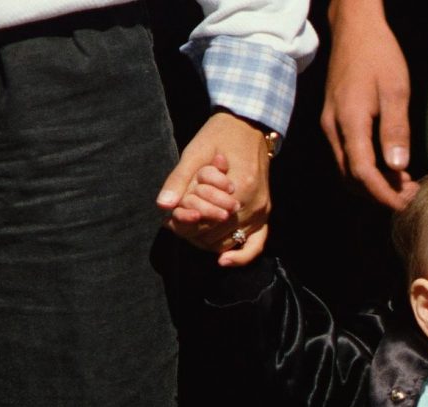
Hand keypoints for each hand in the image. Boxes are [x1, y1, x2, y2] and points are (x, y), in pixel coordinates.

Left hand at [156, 111, 272, 265]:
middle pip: (217, 236)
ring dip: (209, 242)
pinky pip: (256, 243)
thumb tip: (163, 205)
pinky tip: (224, 260)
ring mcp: (262, 211)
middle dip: (193, 234)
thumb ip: (179, 180)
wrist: (248, 125)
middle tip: (174, 225)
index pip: (205, 223)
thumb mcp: (194, 153)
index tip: (169, 220)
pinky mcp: (265, 213)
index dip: (183, 225)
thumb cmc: (219, 136)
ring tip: (191, 234)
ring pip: (231, 242)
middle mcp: (253, 205)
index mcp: (238, 188)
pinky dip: (241, 255)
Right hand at [321, 0, 419, 209]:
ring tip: (404, 183)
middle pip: (352, 178)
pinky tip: (389, 166)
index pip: (362, 173)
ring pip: (347, 170)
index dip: (384, 194)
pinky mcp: (334, 122)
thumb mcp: (396, 90)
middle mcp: (333, 128)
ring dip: (374, 183)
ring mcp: (330, 125)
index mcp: (349, 122)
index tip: (406, 203)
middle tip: (411, 194)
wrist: (355, 30)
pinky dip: (367, 169)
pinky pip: (347, 156)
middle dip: (380, 193)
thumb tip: (398, 167)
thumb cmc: (378, 55)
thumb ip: (396, 130)